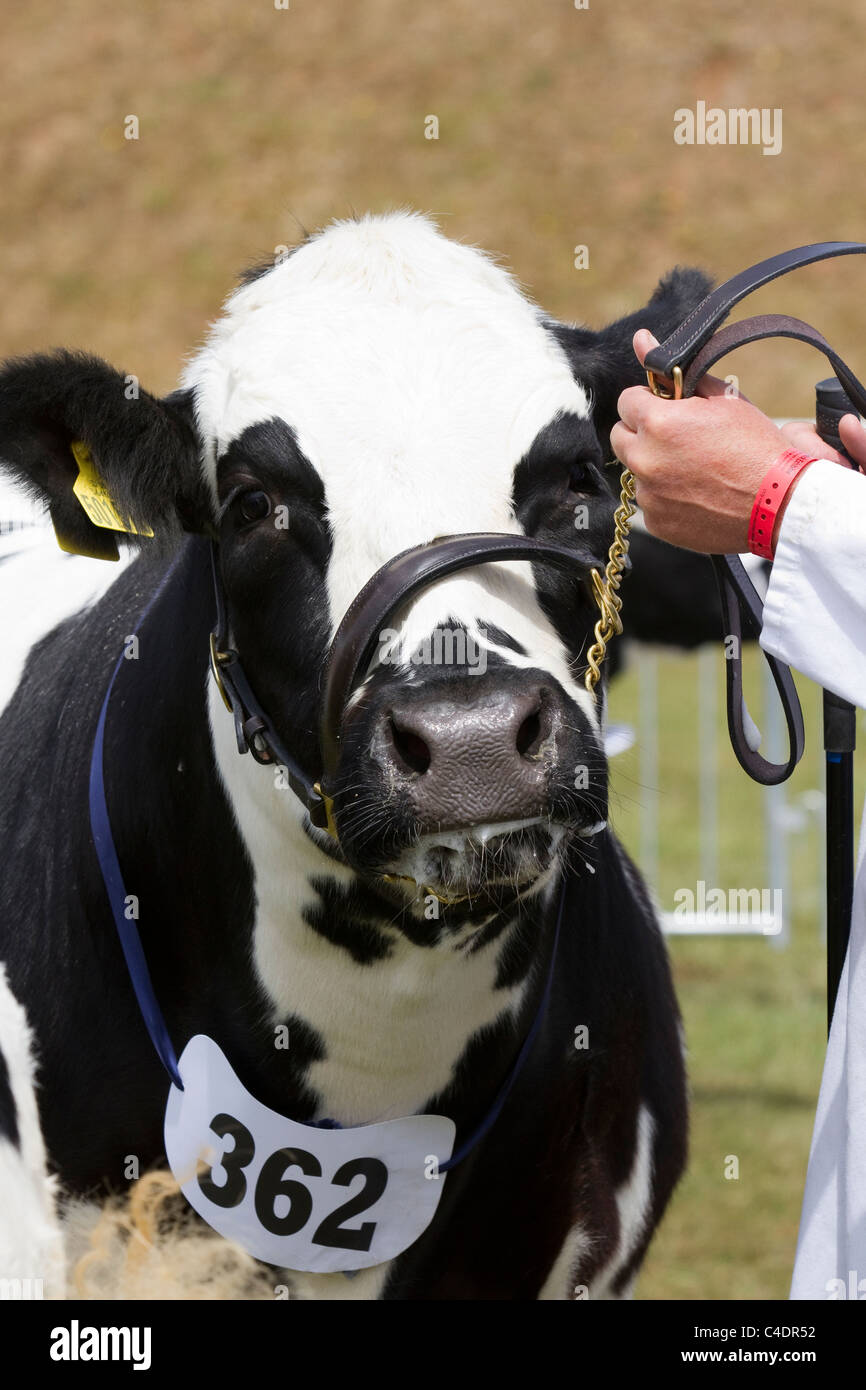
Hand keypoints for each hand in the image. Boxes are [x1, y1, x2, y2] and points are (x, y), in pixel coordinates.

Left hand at [609, 330, 850, 553]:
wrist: (780, 502)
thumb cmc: (756, 446)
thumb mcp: (721, 398)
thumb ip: (673, 370)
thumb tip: (641, 339)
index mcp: (657, 422)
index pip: (626, 401)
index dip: (649, 402)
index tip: (670, 409)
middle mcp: (645, 460)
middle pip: (620, 437)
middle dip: (642, 433)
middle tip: (679, 437)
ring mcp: (649, 495)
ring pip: (635, 471)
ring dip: (654, 466)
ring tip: (694, 470)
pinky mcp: (657, 523)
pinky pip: (650, 502)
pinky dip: (666, 497)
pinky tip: (696, 494)